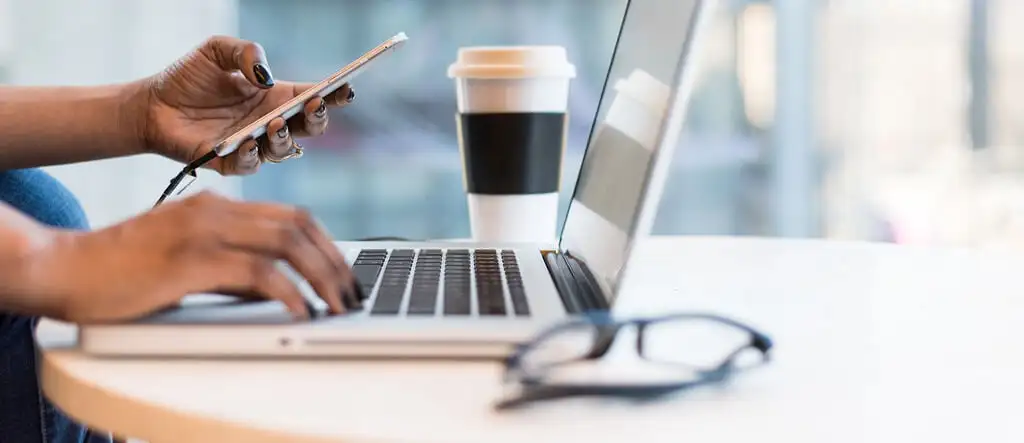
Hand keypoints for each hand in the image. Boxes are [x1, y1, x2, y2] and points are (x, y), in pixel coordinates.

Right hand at [31, 192, 357, 323]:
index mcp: (217, 205)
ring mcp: (203, 230)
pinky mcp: (191, 259)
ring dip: (322, 277)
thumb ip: (233, 267)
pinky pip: (258, 273)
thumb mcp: (189, 261)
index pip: (292, 215)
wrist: (65, 267)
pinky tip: (301, 311)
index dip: (327, 244)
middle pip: (299, 225)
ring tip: (338, 306)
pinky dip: (288, 293)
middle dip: (335, 262)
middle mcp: (216, 209)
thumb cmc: (124, 270)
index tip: (345, 274)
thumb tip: (278, 289)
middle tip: (352, 293)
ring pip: (287, 244)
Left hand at [137, 36, 355, 174]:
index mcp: (275, 96)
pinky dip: (252, 155)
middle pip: (309, 128)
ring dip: (285, 138)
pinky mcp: (229, 162)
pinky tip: (248, 141)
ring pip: (284, 150)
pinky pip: (250, 165)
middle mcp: (269, 123)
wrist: (151, 104)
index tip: (346, 88)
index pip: (313, 97)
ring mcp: (252, 145)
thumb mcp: (217, 50)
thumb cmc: (188, 78)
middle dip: (318, 119)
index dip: (334, 94)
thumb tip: (266, 75)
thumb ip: (246, 52)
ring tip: (275, 123)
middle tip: (314, 105)